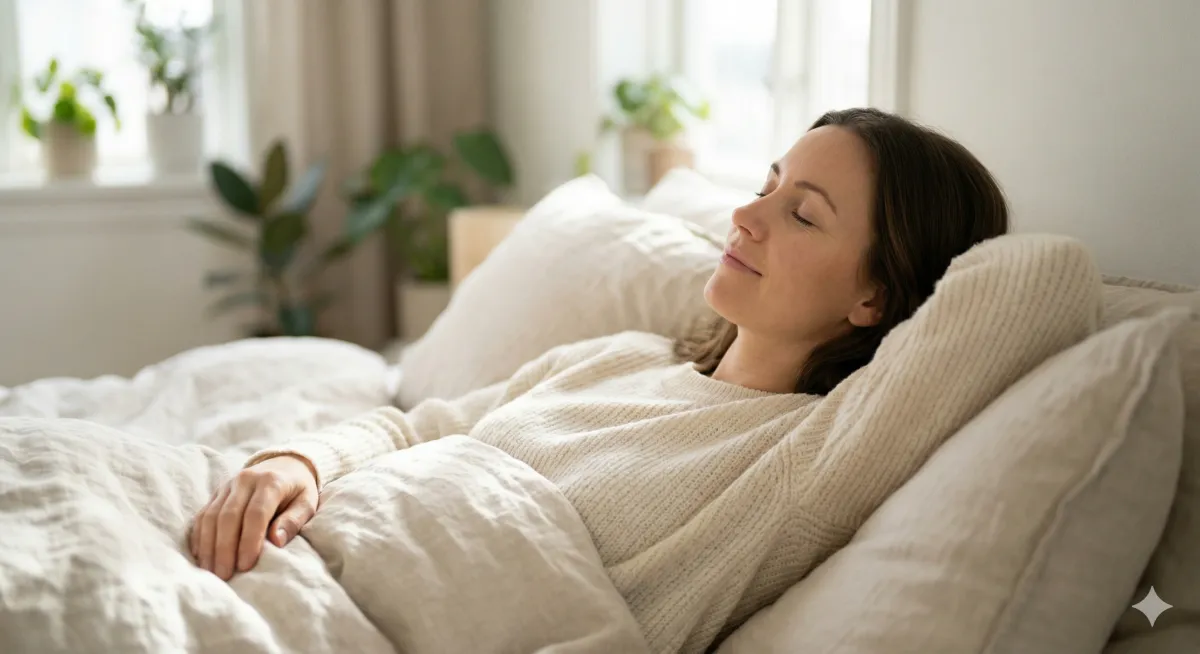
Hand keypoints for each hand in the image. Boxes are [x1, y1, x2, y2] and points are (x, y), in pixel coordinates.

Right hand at [189, 455, 318, 579]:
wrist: (285, 464)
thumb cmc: (298, 490)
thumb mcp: (307, 503)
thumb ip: (294, 521)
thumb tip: (277, 541)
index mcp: (271, 482)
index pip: (256, 513)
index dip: (249, 541)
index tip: (246, 566)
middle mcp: (245, 480)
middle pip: (228, 515)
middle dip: (224, 548)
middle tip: (224, 575)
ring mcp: (227, 485)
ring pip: (211, 515)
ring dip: (208, 545)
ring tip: (211, 571)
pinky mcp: (217, 492)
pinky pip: (202, 514)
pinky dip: (199, 536)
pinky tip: (201, 556)